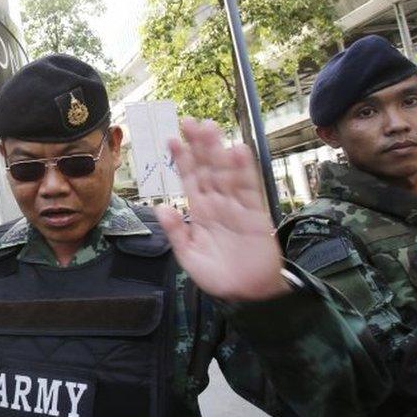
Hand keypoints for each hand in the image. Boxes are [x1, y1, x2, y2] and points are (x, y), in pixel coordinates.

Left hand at [155, 119, 287, 301]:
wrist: (246, 294)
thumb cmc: (218, 275)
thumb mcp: (188, 256)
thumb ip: (176, 231)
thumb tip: (161, 207)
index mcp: (199, 211)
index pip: (189, 179)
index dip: (181, 159)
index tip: (170, 139)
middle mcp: (217, 203)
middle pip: (207, 168)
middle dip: (199, 145)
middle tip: (191, 121)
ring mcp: (236, 206)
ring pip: (226, 172)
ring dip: (218, 150)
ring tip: (210, 128)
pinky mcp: (255, 214)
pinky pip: (249, 188)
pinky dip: (243, 170)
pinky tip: (237, 151)